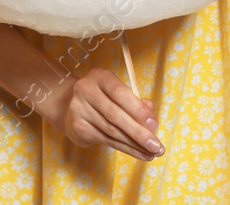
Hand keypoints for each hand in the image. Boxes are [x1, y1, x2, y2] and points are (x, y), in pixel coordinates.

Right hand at [42, 68, 163, 161]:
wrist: (73, 107)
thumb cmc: (104, 98)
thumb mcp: (118, 93)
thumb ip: (136, 101)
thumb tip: (151, 116)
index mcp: (99, 76)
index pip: (120, 92)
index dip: (137, 109)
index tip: (154, 125)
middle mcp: (86, 90)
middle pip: (115, 115)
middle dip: (138, 132)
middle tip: (156, 145)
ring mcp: (78, 109)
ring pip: (111, 131)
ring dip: (134, 144)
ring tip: (151, 153)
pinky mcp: (77, 127)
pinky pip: (106, 140)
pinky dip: (125, 148)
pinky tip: (139, 153)